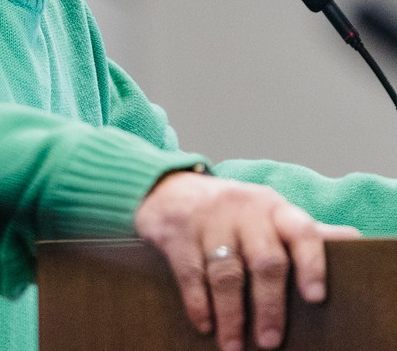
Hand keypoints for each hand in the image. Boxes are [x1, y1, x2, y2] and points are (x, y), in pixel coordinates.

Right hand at [134, 171, 359, 350]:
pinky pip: (190, 272)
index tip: (315, 297)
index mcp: (273, 208)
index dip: (312, 263)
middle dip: (270, 306)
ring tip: (234, 346)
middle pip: (265, 260)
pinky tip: (205, 324)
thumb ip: (304, 232)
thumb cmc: (232, 211)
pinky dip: (199, 304)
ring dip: (232, 315)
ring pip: (227, 273)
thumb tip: (352, 241)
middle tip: (271, 342)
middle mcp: (244, 209)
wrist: (169, 187)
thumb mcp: (268, 214)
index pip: (301, 230)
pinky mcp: (177, 230)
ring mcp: (209, 218)